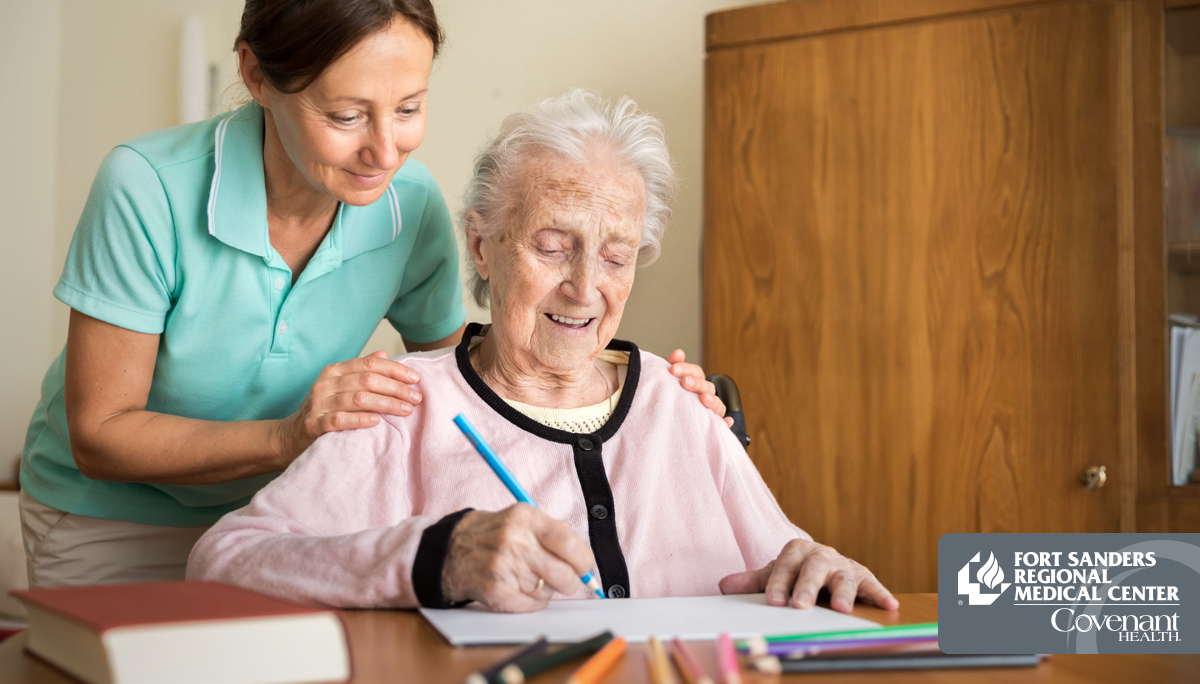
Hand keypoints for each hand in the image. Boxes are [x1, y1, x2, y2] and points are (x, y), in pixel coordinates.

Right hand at [276, 351, 421, 461]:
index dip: (395, 370)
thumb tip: (384, 354)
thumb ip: (360, 370)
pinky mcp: (314, 424)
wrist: (291, 435)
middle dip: (396, 388)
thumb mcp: (339, 386)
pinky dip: (360, 419)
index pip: (369, 364)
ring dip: (386, 404)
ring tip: (405, 410)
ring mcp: (319, 403)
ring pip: (358, 399)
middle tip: (416, 398)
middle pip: (367, 380)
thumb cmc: (323, 410)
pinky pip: (340, 419)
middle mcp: (326, 384)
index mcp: (334, 371)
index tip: (415, 379)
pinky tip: (377, 422)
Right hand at [441, 504, 595, 612]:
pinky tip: (517, 586)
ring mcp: (504, 568)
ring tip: (527, 575)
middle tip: (565, 578)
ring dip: (545, 588)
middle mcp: (515, 543)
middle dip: (571, 582)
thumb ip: (556, 533)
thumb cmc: (497, 534)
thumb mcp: (524, 518)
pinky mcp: (497, 592)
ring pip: (549, 592)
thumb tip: (585, 561)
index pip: (568, 543)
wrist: (454, 549)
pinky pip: (533, 605)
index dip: (583, 559)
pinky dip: (531, 601)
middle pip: (565, 576)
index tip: (584, 566)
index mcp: (527, 519)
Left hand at [666, 350, 732, 427]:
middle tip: (684, 382)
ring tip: (703, 398)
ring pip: (718, 404)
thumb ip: (671, 365)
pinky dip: (726, 423)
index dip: (687, 369)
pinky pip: (721, 425)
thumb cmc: (666, 393)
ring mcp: (709, 410)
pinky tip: (727, 422)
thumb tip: (679, 353)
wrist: (660, 414)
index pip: (697, 372)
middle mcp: (705, 395)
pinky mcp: (711, 425)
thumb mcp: (666, 379)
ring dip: (713, 401)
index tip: (673, 369)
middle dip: (696, 383)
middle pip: (708, 387)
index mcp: (695, 382)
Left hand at [718, 539, 898, 613]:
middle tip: (800, 606)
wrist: (821, 564)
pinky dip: (880, 594)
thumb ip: (752, 582)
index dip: (779, 582)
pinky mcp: (863, 575)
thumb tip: (724, 586)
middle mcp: (821, 555)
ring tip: (841, 608)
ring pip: (844, 575)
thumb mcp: (774, 575)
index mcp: (796, 551)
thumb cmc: (796, 573)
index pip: (785, 564)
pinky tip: (888, 605)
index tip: (773, 602)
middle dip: (807, 586)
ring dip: (843, 591)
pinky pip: (872, 584)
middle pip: (814, 567)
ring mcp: (843, 564)